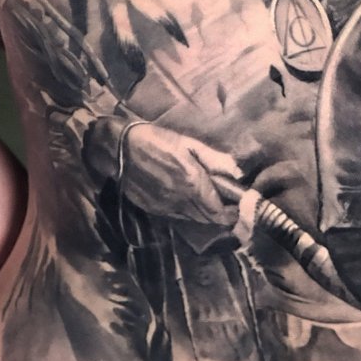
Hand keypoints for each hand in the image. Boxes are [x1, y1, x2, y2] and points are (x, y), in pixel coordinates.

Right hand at [82, 114, 242, 227]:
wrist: (120, 149)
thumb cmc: (156, 140)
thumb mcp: (188, 143)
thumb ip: (214, 159)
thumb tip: (236, 172)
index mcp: (192, 182)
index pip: (218, 210)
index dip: (232, 214)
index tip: (240, 208)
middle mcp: (181, 200)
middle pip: (208, 219)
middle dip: (221, 216)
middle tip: (229, 206)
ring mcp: (166, 207)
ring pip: (193, 220)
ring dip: (205, 215)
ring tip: (211, 202)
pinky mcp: (154, 209)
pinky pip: (178, 216)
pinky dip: (189, 213)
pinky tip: (189, 200)